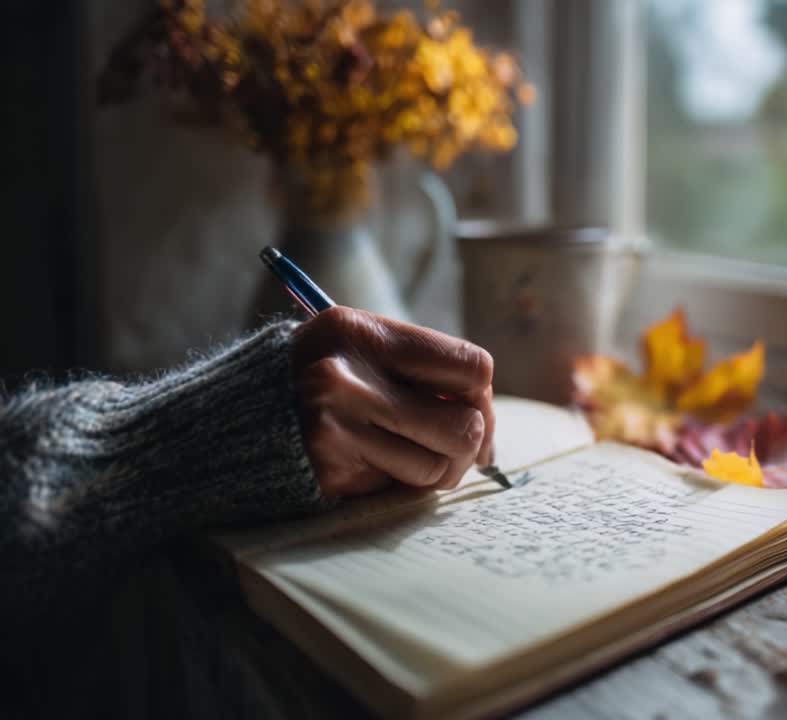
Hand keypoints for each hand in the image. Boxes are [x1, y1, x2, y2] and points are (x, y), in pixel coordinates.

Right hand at [290, 306, 494, 496]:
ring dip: (438, 470)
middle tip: (457, 449)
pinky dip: (402, 483)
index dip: (482, 398)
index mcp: (362, 332)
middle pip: (465, 422)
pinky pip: (403, 486)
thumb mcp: (357, 351)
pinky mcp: (330, 468)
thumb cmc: (313, 383)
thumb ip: (419, 372)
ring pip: (440, 463)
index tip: (475, 413)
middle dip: (471, 443)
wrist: (229, 422)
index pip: (470, 366)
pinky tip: (379, 467)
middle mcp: (347, 375)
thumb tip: (486, 424)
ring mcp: (336, 426)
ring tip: (413, 458)